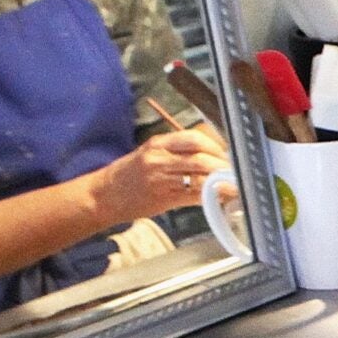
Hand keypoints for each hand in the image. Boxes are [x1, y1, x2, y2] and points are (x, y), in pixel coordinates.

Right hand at [96, 124, 226, 224]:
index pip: (193, 138)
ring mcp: (161, 180)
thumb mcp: (148, 154)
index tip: (225, 153)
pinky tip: (219, 199)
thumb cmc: (127, 175)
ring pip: (199, 178)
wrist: (103, 195)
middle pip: (200, 159)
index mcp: (157, 144)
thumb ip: (176, 153)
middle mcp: (159, 159)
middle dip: (222, 166)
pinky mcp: (162, 199)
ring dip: (220, 183)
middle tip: (233, 172)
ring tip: (232, 185)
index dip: (214, 146)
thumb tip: (209, 157)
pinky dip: (210, 198)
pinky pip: (192, 197)